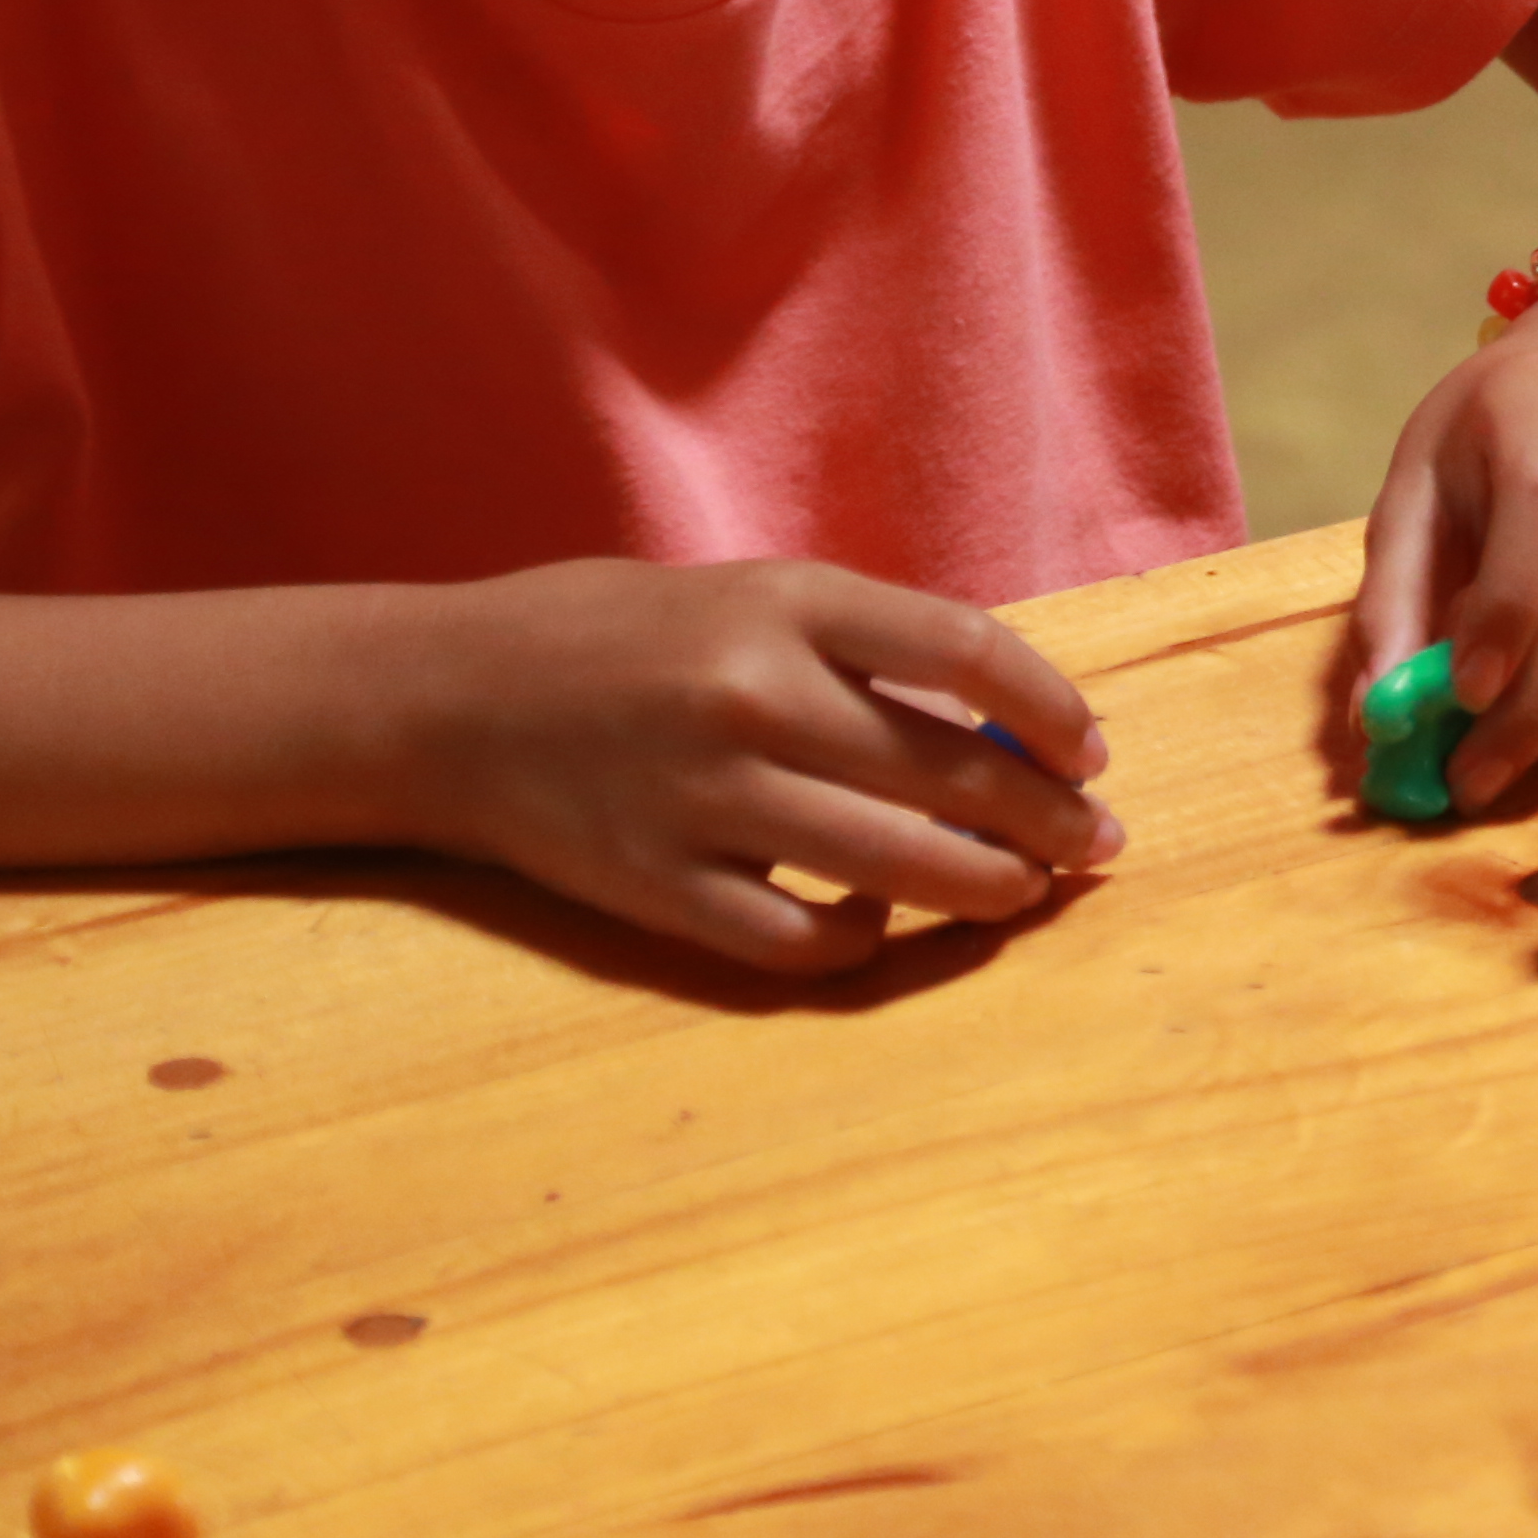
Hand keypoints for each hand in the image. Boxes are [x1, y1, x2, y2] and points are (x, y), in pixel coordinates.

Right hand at [400, 558, 1116, 972]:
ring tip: (1024, 891)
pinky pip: (799, 939)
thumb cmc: (618, 638)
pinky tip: (880, 922)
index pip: (969, 652)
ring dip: (990, 889)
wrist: (442, 697)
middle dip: (1050, 820)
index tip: (1091, 752)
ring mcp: (702, 797)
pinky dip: (863, 940)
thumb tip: (1009, 724)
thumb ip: (864, 647)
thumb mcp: (747, 596)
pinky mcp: (654, 886)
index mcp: (784, 602)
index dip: (1054, 710)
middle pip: (954, 773)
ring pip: (900, 866)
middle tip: (1095, 844)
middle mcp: (749, 695)